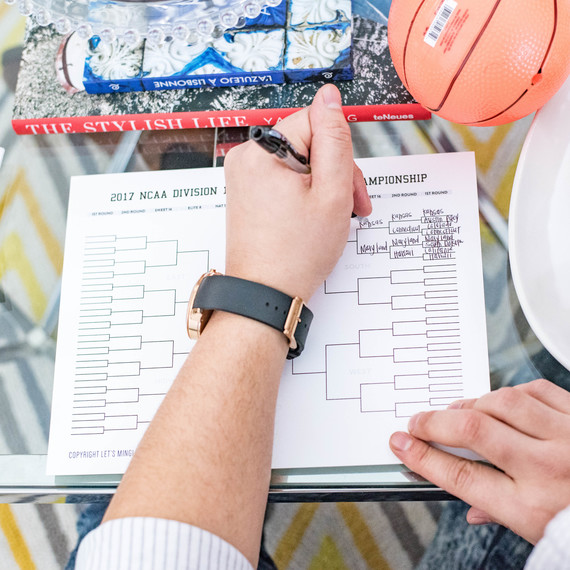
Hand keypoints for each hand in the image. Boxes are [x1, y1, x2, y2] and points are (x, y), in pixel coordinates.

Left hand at [224, 84, 371, 301]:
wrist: (264, 295)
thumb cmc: (295, 254)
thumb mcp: (331, 192)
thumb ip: (335, 139)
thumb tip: (330, 97)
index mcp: (261, 153)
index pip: (315, 124)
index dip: (342, 154)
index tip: (353, 188)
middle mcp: (246, 160)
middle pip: (307, 145)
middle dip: (335, 174)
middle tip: (351, 207)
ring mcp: (244, 180)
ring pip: (299, 166)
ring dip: (323, 187)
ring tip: (335, 218)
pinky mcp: (248, 196)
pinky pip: (285, 182)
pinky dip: (305, 197)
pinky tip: (315, 218)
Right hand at [389, 379, 569, 543]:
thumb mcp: (540, 531)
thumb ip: (499, 513)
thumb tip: (467, 506)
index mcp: (535, 508)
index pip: (462, 477)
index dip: (423, 457)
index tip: (402, 444)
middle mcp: (550, 469)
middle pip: (473, 430)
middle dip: (433, 422)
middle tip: (417, 422)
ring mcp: (569, 437)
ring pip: (502, 402)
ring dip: (471, 403)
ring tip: (458, 410)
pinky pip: (536, 390)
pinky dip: (510, 394)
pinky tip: (501, 402)